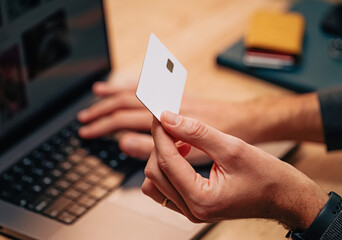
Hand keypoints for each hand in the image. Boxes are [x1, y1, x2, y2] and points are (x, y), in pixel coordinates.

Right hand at [77, 72, 251, 163]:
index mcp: (165, 118)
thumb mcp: (189, 152)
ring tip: (97, 93)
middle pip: (123, 103)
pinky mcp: (179, 95)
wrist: (244, 122)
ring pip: (135, 91)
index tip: (85, 132)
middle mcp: (166, 104)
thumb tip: (123, 142)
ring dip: (114, 93)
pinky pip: (151, 87)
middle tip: (83, 118)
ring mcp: (172, 97)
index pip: (123, 119)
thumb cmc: (221, 140)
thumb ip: (155, 147)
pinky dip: (134, 86)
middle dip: (101, 111)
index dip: (102, 126)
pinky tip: (128, 87)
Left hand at [142, 111, 327, 230]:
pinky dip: (169, 168)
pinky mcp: (194, 206)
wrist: (284, 197)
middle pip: (156, 173)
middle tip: (173, 124)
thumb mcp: (232, 147)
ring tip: (181, 142)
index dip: (160, 134)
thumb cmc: (267, 176)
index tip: (160, 115)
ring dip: (163, 158)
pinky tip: (184, 154)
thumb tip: (169, 119)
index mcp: (201, 199)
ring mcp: (192, 211)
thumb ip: (197, 133)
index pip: (166, 162)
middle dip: (160, 145)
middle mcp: (192, 210)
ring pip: (157, 182)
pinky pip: (167, 188)